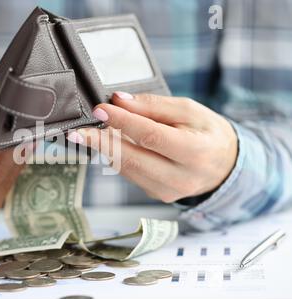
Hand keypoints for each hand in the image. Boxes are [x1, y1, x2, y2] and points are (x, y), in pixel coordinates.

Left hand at [68, 92, 237, 202]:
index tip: (100, 109)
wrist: (224, 165)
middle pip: (131, 158)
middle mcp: (181, 178)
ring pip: (126, 168)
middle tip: (77, 130)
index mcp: (195, 153)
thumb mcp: (189, 111)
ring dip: (105, 150)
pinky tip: (109, 144)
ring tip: (89, 133)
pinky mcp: (157, 194)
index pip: (150, 136)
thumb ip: (154, 106)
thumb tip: (119, 100)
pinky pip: (130, 174)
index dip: (122, 121)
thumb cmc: (207, 133)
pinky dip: (117, 157)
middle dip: (100, 142)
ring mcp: (167, 191)